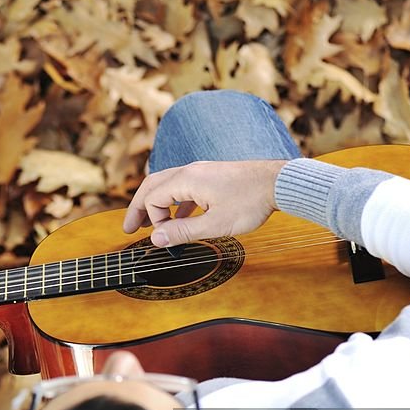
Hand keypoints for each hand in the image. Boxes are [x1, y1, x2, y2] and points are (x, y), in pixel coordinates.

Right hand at [123, 159, 288, 246]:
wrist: (280, 183)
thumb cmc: (251, 202)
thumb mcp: (215, 224)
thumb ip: (183, 231)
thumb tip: (156, 239)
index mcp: (187, 179)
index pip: (153, 198)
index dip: (152, 220)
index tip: (161, 238)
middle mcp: (191, 170)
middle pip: (153, 185)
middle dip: (139, 207)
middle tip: (129, 228)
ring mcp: (202, 171)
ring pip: (168, 185)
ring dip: (156, 205)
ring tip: (151, 225)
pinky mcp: (212, 176)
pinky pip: (184, 187)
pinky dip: (175, 203)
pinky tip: (180, 218)